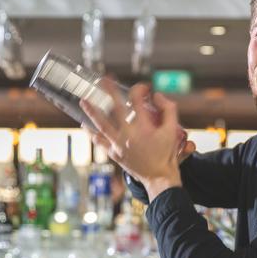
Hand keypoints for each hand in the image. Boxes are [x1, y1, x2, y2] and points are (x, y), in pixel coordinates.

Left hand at [81, 81, 183, 199]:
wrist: (159, 177)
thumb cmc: (166, 154)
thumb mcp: (173, 130)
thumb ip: (168, 109)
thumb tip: (157, 96)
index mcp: (144, 127)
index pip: (138, 100)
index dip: (140, 89)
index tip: (144, 88)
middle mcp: (129, 135)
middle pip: (116, 108)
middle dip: (109, 92)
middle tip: (103, 79)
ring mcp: (119, 145)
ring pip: (102, 125)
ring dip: (92, 111)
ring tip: (83, 100)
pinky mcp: (114, 154)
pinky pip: (100, 142)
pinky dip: (92, 134)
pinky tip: (85, 126)